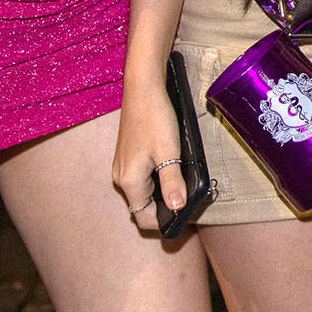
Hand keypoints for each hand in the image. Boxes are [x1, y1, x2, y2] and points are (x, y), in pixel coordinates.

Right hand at [111, 83, 184, 235]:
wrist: (143, 89)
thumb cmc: (155, 118)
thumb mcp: (169, 153)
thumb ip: (172, 183)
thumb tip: (177, 209)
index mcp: (129, 182)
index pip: (144, 219)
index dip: (165, 222)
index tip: (186, 216)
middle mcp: (121, 178)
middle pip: (143, 207)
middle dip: (166, 207)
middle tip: (190, 197)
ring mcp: (123, 167)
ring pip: (144, 192)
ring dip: (162, 192)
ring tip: (183, 181)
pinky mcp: (128, 157)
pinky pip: (142, 178)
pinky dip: (157, 178)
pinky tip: (172, 166)